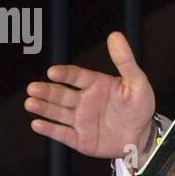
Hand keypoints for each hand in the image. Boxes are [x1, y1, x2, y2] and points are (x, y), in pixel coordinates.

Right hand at [25, 31, 155, 159]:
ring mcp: (80, 120)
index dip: (64, 74)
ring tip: (31, 103)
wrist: (143, 136)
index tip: (52, 72)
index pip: (76, 76)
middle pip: (61, 94)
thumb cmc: (140, 107)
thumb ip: (125, 61)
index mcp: (95, 85)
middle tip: (33, 88)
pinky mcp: (80, 139)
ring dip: (43, 107)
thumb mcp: (137, 82)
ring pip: (57, 113)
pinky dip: (50, 130)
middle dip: (46, 91)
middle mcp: (83, 101)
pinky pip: (63, 134)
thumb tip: (116, 36)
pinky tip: (37, 124)